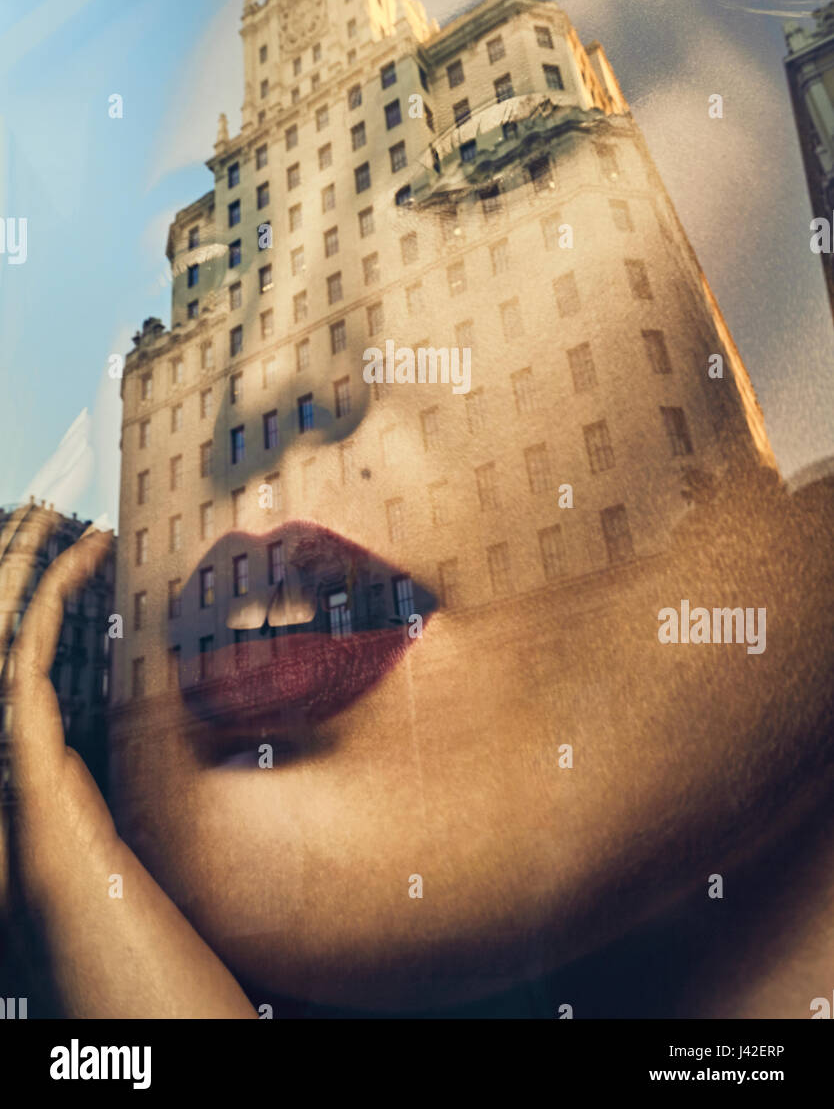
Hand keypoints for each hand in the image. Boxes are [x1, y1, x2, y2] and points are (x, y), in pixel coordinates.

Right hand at [2, 524, 255, 1017]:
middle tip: (52, 511)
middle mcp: (18, 735)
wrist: (97, 938)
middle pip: (5, 624)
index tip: (85, 545)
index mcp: (40, 740)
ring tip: (56, 514)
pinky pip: (29, 648)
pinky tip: (85, 556)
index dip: (47, 592)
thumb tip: (227, 706)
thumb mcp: (144, 789)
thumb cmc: (126, 878)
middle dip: (21, 561)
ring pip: (6, 624)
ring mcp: (14, 738)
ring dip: (27, 561)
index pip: (30, 646)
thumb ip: (157, 746)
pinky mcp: (23, 741)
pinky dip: (54, 594)